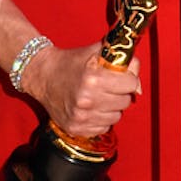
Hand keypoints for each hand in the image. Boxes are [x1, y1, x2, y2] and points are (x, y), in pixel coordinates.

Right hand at [22, 42, 142, 138]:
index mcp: (93, 78)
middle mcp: (87, 100)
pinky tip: (92, 108)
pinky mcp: (76, 128)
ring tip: (100, 97)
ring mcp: (81, 117)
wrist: (42, 76)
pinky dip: (101, 119)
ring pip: (116, 117)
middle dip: (121, 93)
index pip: (130, 84)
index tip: (122, 77)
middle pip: (125, 102)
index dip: (128, 79)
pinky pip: (103, 128)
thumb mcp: (96, 52)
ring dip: (112, 108)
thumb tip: (138, 82)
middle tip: (110, 86)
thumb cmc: (70, 62)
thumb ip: (122, 60)